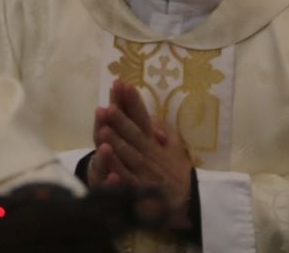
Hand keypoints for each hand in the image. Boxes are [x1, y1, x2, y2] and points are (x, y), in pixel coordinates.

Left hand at [89, 80, 194, 229]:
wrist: (184, 204)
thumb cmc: (175, 173)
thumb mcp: (175, 149)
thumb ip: (164, 130)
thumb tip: (152, 115)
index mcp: (154, 142)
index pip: (143, 118)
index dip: (134, 101)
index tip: (124, 83)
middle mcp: (149, 155)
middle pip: (133, 135)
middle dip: (121, 120)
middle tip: (109, 105)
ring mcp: (145, 173)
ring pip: (129, 157)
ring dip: (118, 144)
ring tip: (104, 130)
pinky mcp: (141, 192)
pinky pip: (130, 184)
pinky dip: (121, 177)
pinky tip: (111, 170)